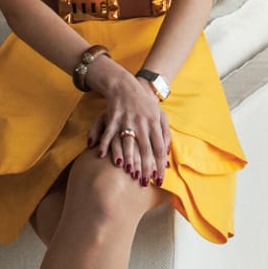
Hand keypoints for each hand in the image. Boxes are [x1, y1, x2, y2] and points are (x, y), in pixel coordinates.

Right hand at [85, 59, 170, 185]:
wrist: (126, 86)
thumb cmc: (145, 104)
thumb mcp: (160, 116)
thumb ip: (165, 134)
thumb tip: (166, 154)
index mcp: (154, 124)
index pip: (159, 148)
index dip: (159, 165)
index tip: (159, 179)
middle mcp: (142, 123)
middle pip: (145, 148)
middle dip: (145, 167)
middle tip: (144, 182)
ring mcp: (127, 120)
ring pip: (128, 142)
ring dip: (128, 157)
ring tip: (129, 172)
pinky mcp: (113, 117)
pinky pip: (108, 133)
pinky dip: (104, 144)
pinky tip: (101, 155)